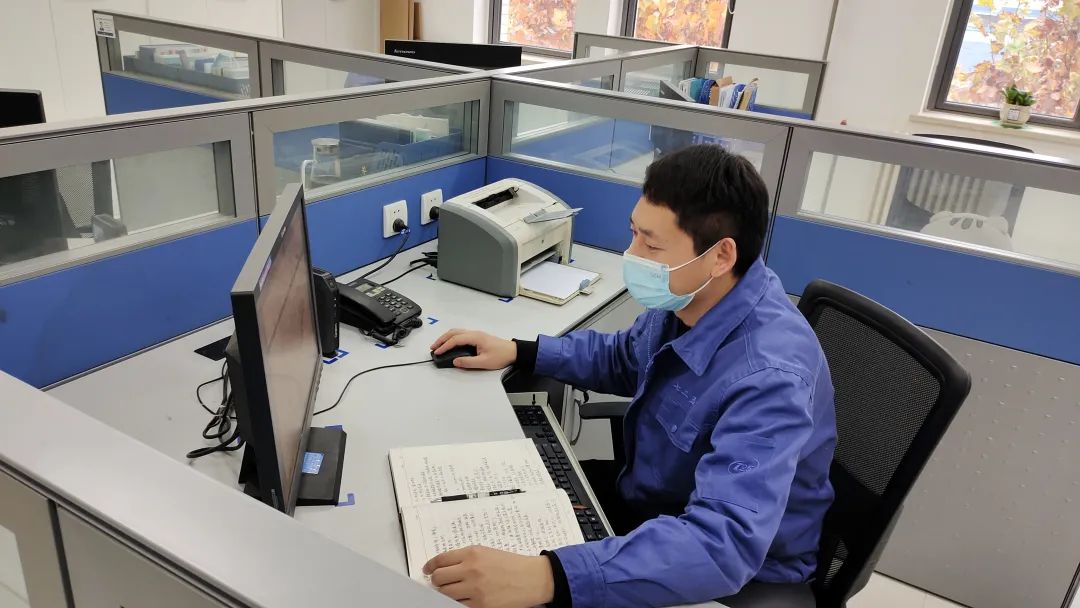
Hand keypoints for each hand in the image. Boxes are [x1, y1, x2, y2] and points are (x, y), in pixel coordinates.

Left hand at [424, 546, 553, 607]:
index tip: (427, 570)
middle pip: (438, 578)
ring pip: (445, 594)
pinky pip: (458, 606)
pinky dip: (458, 603)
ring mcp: (475, 589)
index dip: (430, 566)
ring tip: (454, 592)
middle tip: (441, 583)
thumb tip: (444, 567)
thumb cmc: (512, 565)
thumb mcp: (487, 552)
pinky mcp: (481, 606)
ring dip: (446, 593)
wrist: (532, 578)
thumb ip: (466, 558)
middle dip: (437, 581)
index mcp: (472, 553)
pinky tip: (463, 600)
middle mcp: (471, 570)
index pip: (440, 560)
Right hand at [430, 329, 516, 369]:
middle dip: (442, 339)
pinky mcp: (478, 337)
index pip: (455, 340)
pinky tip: (450, 344)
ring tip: (439, 345)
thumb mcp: (484, 362)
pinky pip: (461, 334)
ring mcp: (476, 334)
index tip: (437, 352)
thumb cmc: (501, 355)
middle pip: (453, 333)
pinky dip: (452, 338)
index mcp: (475, 337)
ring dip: (446, 338)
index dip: (444, 346)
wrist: (513, 352)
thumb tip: (455, 362)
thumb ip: (468, 362)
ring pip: (457, 332)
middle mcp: (474, 333)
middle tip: (433, 347)